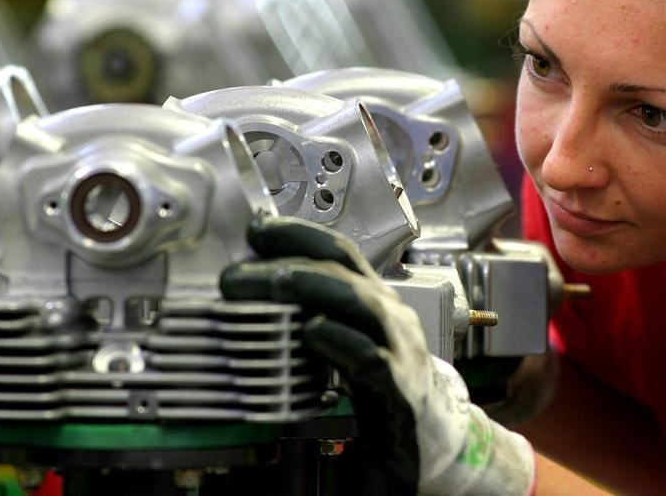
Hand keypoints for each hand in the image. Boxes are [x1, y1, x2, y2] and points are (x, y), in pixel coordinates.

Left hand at [220, 215, 534, 495]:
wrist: (426, 436)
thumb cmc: (377, 384)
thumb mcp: (346, 341)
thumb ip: (311, 317)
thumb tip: (252, 296)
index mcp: (372, 298)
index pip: (339, 251)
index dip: (297, 234)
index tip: (255, 229)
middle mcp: (387, 314)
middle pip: (344, 271)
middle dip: (289, 261)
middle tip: (238, 273)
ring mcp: (397, 348)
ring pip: (362, 303)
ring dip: (314, 287)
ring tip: (274, 284)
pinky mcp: (396, 389)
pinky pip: (370, 358)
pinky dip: (340, 341)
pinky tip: (312, 333)